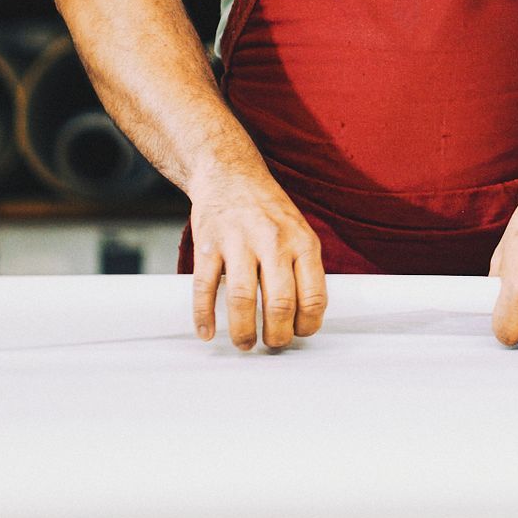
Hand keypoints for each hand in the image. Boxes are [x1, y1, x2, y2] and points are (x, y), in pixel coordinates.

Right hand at [188, 173, 326, 351]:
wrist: (229, 173)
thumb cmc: (267, 209)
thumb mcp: (299, 231)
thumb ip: (303, 268)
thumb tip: (305, 315)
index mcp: (302, 242)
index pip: (313, 295)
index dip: (308, 324)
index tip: (299, 333)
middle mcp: (273, 241)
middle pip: (280, 303)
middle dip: (277, 335)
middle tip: (272, 344)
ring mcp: (239, 242)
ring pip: (242, 299)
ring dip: (243, 331)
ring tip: (244, 343)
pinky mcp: (208, 244)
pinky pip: (204, 287)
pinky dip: (204, 315)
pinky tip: (207, 331)